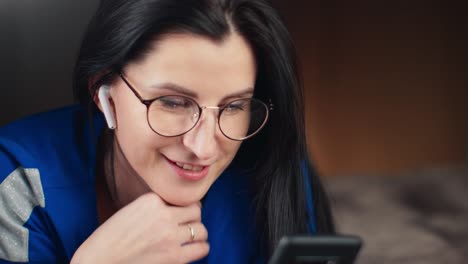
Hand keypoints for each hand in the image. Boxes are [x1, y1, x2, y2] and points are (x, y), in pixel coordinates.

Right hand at [71, 192, 208, 263]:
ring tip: (191, 239)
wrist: (98, 262)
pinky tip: (192, 250)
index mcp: (151, 200)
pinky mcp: (174, 257)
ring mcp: (170, 236)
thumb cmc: (110, 239)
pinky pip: (201, 248)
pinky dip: (200, 248)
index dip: (183, 208)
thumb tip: (178, 210)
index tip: (179, 215)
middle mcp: (163, 215)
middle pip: (196, 211)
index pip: (182, 199)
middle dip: (193, 219)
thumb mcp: (131, 211)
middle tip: (186, 227)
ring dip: (198, 234)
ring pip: (201, 230)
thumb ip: (154, 208)